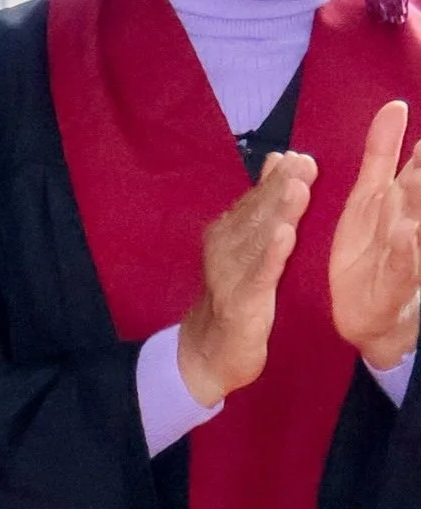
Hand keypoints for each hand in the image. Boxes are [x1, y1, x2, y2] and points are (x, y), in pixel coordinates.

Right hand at [176, 148, 316, 405]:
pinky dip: (272, 255)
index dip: (277, 178)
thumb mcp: (247, 249)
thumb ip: (260, 206)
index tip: (299, 155)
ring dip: (278, 212)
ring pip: (258, 238)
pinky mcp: (240, 302)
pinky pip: (258, 275)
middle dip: (280, 186)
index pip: (255, 199)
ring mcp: (230, 274)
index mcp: (228, 232)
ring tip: (299, 188)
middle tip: (303, 163)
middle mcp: (225, 247)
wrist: (206, 352)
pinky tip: (286, 237)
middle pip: (256, 212)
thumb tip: (278, 158)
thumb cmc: (233, 295)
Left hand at [331, 99, 420, 371]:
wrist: (362, 315)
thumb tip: (395, 107)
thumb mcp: (371, 193)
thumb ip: (382, 151)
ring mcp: (406, 252)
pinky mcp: (394, 283)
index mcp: (402, 198)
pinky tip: (407, 233)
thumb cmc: (370, 250)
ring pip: (419, 221)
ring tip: (419, 177)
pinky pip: (402, 265)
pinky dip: (405, 250)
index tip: (417, 126)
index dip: (416, 150)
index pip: (418, 163)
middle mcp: (410, 220)